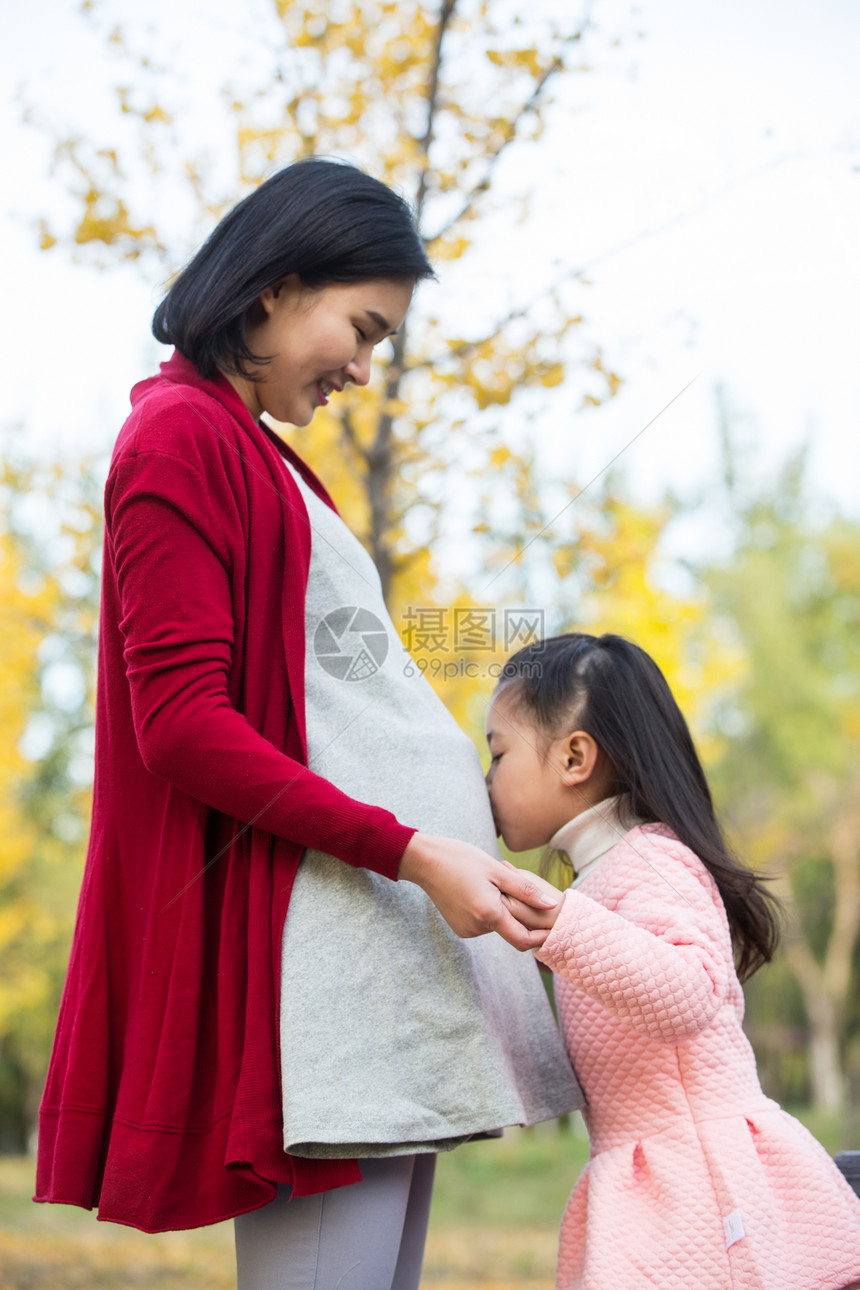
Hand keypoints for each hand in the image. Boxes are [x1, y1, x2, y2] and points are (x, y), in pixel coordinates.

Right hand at [398, 832, 560, 951]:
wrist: (425, 862)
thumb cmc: (462, 860)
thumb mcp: (498, 871)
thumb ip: (526, 891)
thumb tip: (551, 906)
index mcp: (489, 914)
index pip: (523, 940)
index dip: (541, 937)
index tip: (552, 927)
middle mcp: (477, 928)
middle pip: (510, 930)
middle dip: (519, 914)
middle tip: (513, 886)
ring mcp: (466, 929)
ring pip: (496, 925)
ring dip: (502, 910)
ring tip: (492, 884)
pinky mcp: (459, 926)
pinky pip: (483, 923)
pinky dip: (489, 911)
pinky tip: (480, 890)